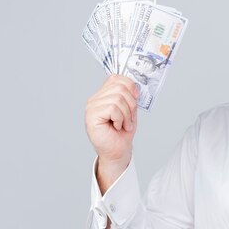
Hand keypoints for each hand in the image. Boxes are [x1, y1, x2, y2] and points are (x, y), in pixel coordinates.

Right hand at [85, 75, 138, 191]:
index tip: (136, 98)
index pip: (116, 78)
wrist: (118, 150)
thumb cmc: (123, 132)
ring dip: (127, 114)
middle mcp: (95, 99)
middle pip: (120, 87)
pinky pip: (113, 108)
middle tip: (130, 118)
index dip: (130, 86)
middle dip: (131, 104)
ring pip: (118, 98)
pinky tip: (117, 127)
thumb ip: (129, 96)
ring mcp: (91, 107)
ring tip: (124, 124)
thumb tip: (134, 85)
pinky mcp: (91, 115)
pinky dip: (120, 119)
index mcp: (103, 95)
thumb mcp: (130, 109)